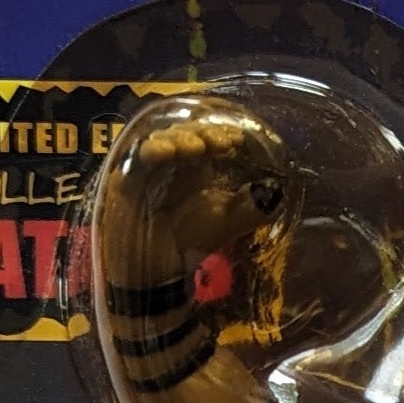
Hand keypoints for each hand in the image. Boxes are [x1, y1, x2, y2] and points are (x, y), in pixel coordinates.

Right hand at [102, 100, 290, 280]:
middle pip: (185, 132)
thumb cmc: (192, 241)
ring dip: (179, 138)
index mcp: (197, 166)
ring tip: (195, 147)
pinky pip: (136, 160)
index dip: (219, 133)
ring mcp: (149, 169)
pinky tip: (165, 152)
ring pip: (161, 139)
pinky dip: (151, 152)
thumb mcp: (229, 222)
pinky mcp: (127, 180)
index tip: (235, 140)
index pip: (207, 137)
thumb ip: (253, 207)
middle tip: (218, 142)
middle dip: (202, 132)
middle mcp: (173, 163)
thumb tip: (277, 191)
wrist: (160, 270)